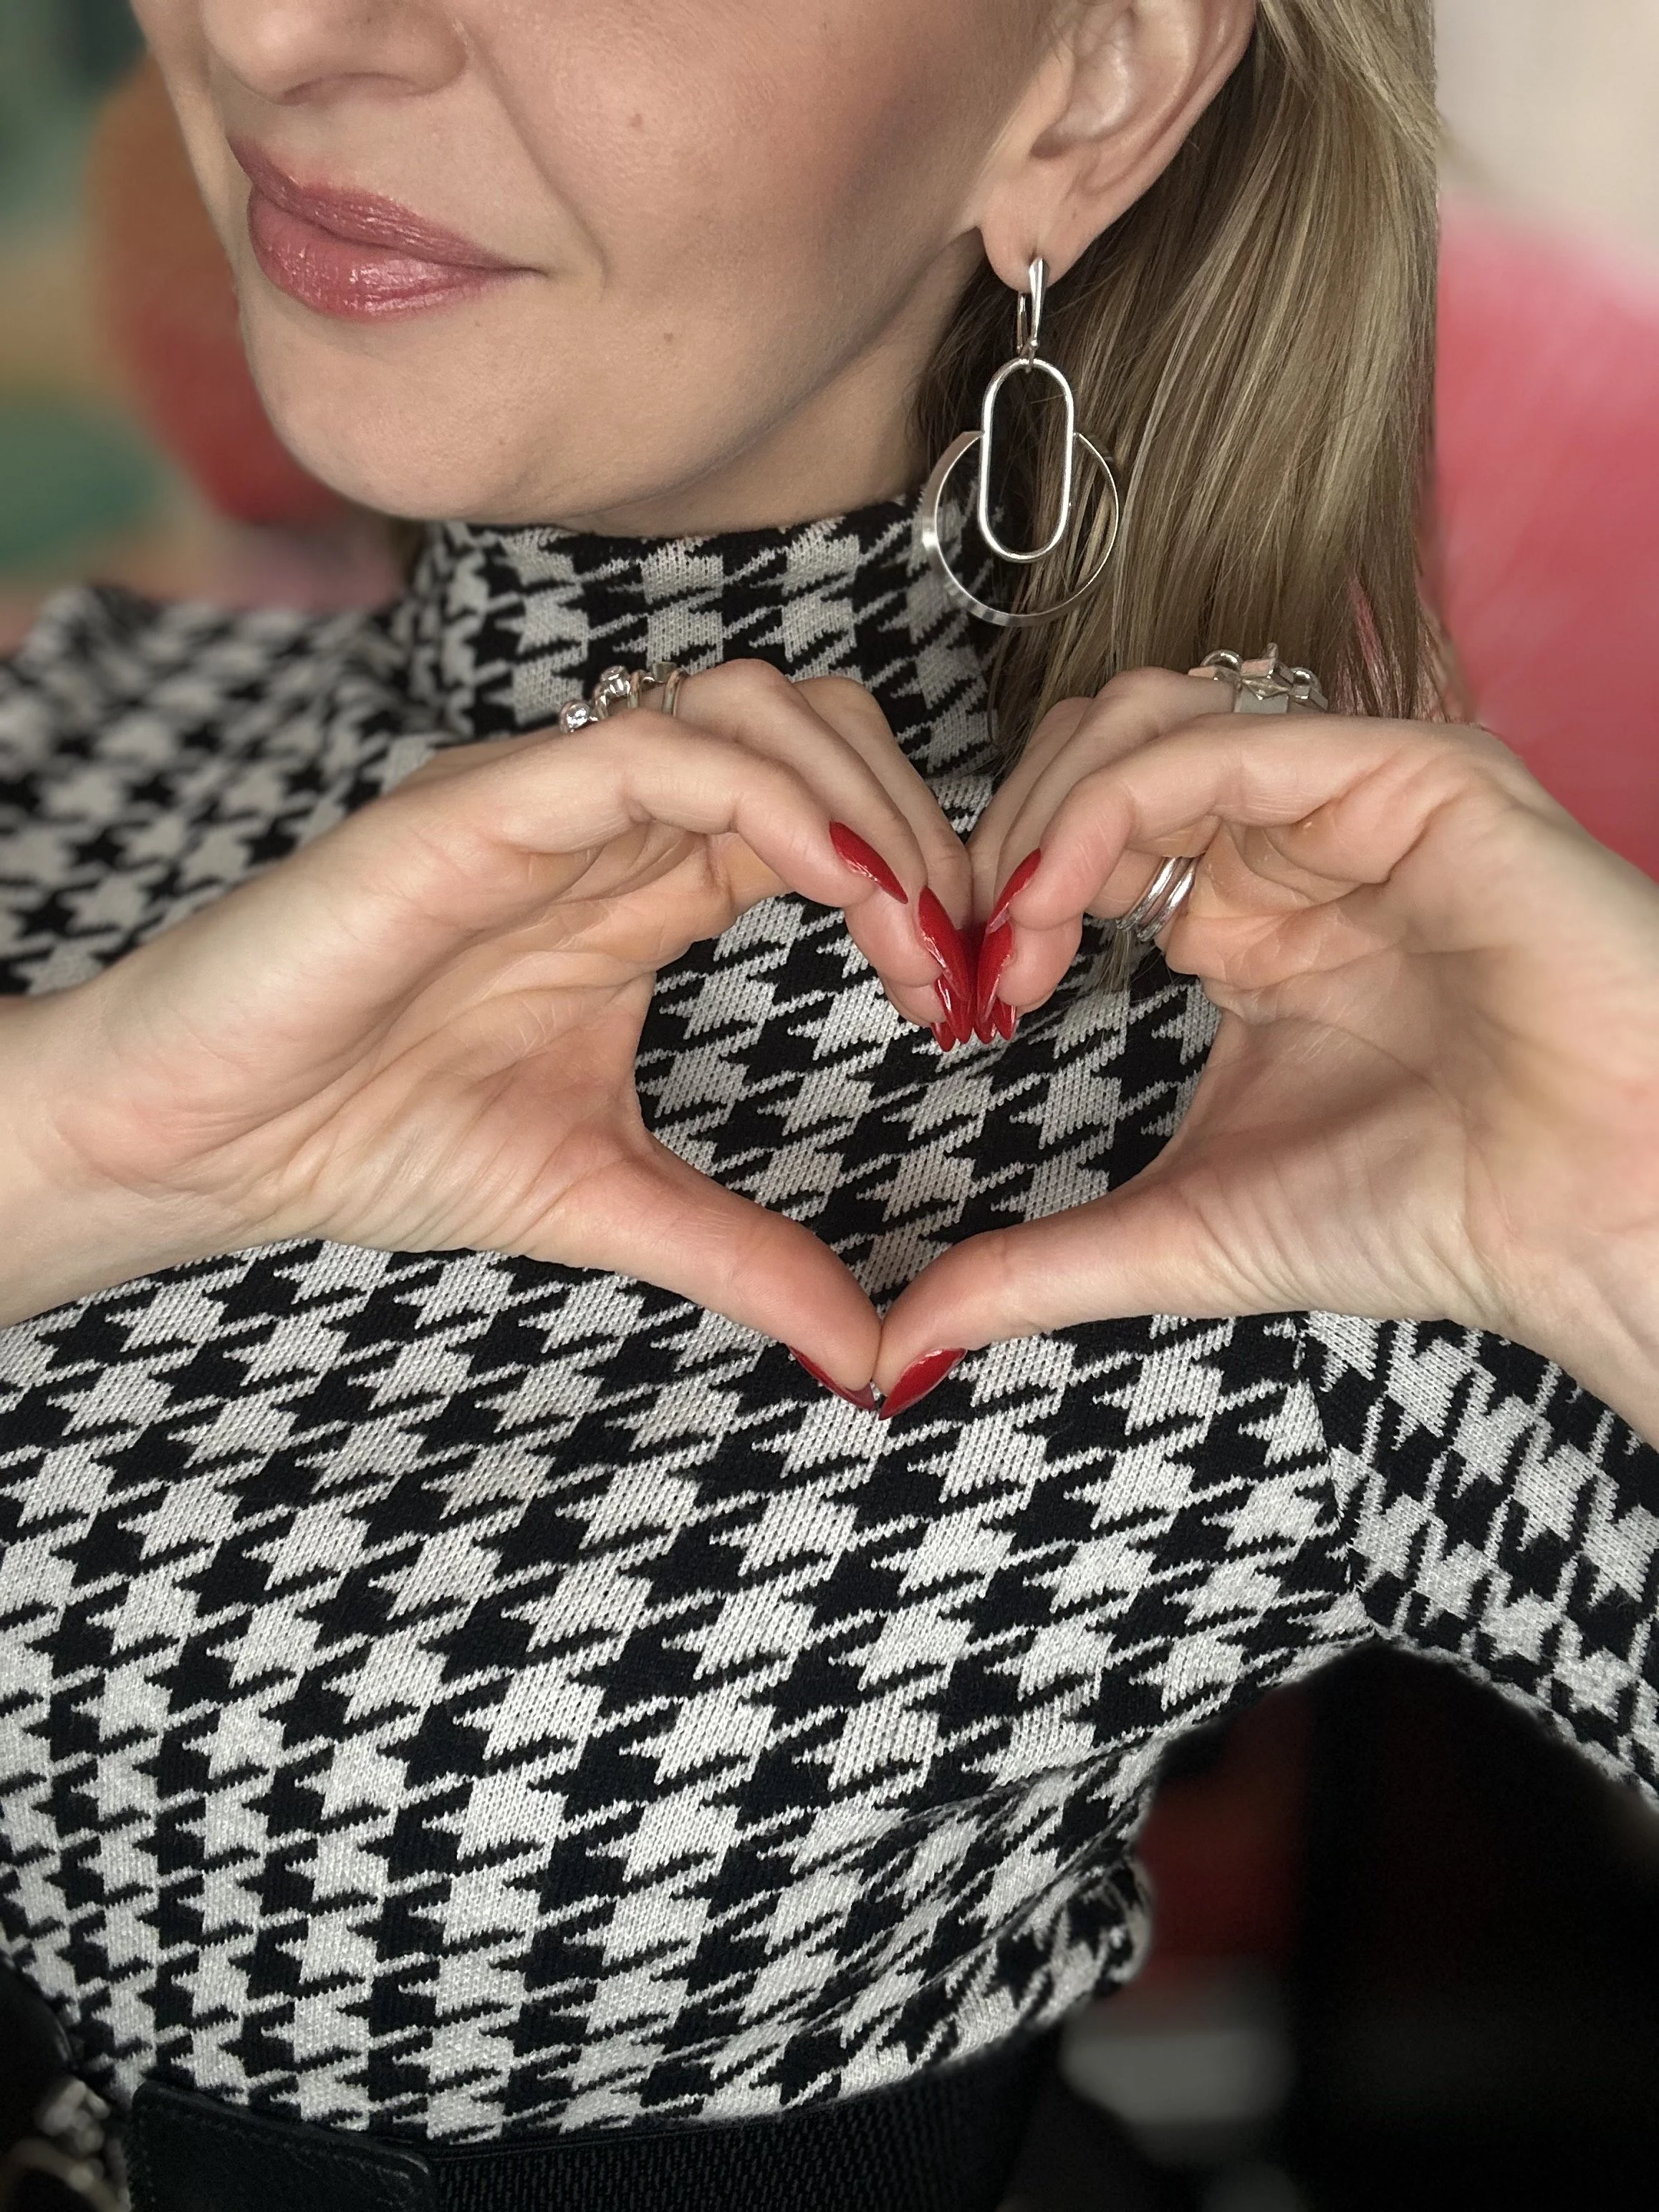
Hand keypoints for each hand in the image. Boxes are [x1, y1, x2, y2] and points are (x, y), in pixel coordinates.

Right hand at [6, 664, 969, 1388]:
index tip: (975, 1002)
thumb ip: (741, 1256)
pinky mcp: (481, 801)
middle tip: (971, 958)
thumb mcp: (603, 1202)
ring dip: (868, 800)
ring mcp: (548, 796)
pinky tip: (838, 886)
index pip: (827, 819)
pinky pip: (655, 745)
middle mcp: (607, 819)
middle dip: (926, 825)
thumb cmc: (371, 1143)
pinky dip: (769, 794)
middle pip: (819, 729)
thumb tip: (871, 1356)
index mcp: (643, 887)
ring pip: (755, 707)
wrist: (199, 1141)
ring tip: (917, 931)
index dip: (924, 885)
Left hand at [880, 670, 1658, 1437]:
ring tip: (1021, 923)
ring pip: (1148, 719)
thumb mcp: (1177, 1235)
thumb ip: (1032, 1270)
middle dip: (1005, 837)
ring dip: (1049, 807)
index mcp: (1243, 920)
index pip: (1081, 839)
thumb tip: (895, 1350)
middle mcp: (1290, 847)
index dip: (1001, 897)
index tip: (967, 1004)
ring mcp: (1349, 801)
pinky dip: (1115, 801)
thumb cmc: (1420, 1215)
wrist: (1586, 1216)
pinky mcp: (1410, 775)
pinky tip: (1065, 895)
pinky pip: (1228, 739)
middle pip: (1096, 753)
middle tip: (977, 956)